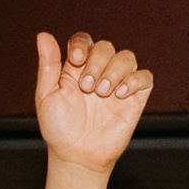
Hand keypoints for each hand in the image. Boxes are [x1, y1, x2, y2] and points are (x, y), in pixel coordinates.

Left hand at [34, 32, 153, 175]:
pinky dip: (134, 81)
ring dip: (115, 71)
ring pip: (126, 57)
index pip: (84, 40)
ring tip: (103, 93)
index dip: (82, 45)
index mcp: (76, 68)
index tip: (75, 61)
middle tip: (87, 87)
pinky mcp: (134, 98)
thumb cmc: (59, 127)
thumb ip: (48, 64)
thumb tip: (43, 34)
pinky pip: (145, 77)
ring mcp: (118, 84)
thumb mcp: (47, 94)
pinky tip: (120, 95)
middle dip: (97, 63)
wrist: (77, 155)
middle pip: (106, 46)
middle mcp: (98, 72)